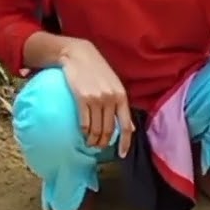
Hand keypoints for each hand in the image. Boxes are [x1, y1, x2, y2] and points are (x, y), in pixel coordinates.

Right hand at [59, 39, 134, 157]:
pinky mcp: (82, 98)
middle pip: (109, 130)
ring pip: (96, 129)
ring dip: (92, 140)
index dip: (124, 143)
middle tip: (99, 147)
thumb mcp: (115, 85)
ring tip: (89, 143)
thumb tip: (130, 128)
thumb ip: (121, 105)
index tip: (121, 154)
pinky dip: (83, 132)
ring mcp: (96, 99)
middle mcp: (111, 99)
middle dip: (104, 143)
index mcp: (121, 96)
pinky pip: (84, 122)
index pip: (126, 125)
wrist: (78, 55)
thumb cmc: (97, 71)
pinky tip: (82, 134)